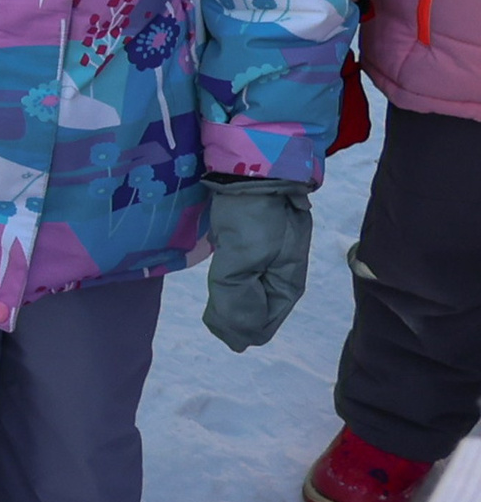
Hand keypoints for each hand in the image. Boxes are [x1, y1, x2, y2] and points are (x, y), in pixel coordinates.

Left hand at [204, 177, 312, 351]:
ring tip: (215, 311)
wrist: (255, 168)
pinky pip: (244, 272)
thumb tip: (236, 333)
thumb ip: (237, 294)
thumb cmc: (252, 213)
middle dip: (238, 317)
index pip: (266, 320)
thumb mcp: (244, 255)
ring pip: (251, 291)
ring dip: (233, 301)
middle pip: (260, 307)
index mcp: (288, 281)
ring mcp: (270, 256)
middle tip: (215, 322)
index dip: (243, 330)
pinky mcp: (254, 241)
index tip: (221, 332)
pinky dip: (232, 282)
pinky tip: (221, 284)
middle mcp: (282, 272)